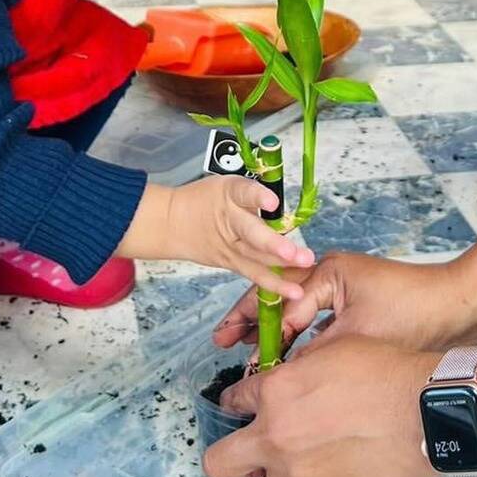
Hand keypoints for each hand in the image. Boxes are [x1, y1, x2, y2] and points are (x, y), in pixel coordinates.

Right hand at [166, 177, 315, 297]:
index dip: (258, 197)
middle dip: (275, 245)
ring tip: (304, 269)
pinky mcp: (231, 263)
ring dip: (282, 267)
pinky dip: (274, 284)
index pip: (243, 193)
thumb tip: (286, 204)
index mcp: (229, 195)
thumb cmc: (205, 200)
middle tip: (298, 253)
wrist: (171, 223)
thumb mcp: (227, 185)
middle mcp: (230, 222)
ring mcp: (230, 247)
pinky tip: (294, 291)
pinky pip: (255, 274)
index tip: (273, 202)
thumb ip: (255, 194)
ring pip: (256, 259)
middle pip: (252, 234)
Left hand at [203, 335, 437, 476]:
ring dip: (282, 473)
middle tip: (243, 454)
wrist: (427, 411)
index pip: (234, 401)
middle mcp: (277, 438)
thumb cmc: (386, 371)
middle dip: (226, 458)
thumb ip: (296, 372)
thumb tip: (285, 383)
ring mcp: (301, 476)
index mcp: (274, 393)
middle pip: (220, 464)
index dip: (238, 402)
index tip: (245, 406)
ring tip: (313, 459)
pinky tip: (350, 463)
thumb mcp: (332, 351)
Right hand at [212, 250, 475, 355]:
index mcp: (327, 271)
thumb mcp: (356, 338)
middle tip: (222, 341)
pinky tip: (286, 360)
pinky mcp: (355, 306)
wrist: (462, 307)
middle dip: (251, 321)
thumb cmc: (415, 316)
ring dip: (272, 331)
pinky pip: (314, 319)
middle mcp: (331, 273)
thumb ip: (314, 355)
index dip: (254, 327)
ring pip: (295, 309)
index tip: (232, 349)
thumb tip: (279, 378)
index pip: (279, 298)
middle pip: (279, 296)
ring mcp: (343, 288)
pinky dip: (297, 337)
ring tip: (245, 352)